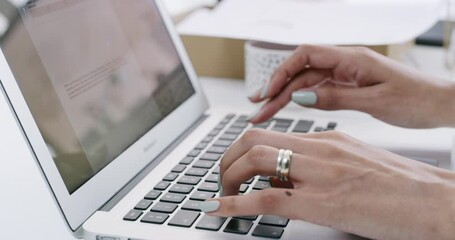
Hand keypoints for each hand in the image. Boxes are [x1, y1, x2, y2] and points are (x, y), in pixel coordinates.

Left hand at [202, 129, 454, 239]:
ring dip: (228, 176)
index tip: (234, 164)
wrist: (436, 201)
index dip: (243, 150)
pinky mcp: (324, 201)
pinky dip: (235, 203)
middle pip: (255, 140)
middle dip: (228, 158)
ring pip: (256, 160)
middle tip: (222, 177)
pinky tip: (217, 208)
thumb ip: (318, 168)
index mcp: (328, 140)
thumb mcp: (354, 164)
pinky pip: (268, 199)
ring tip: (221, 193)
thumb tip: (283, 181)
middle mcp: (321, 149)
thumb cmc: (400, 186)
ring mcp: (321, 173)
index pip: (272, 135)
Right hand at [248, 45, 454, 127]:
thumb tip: (300, 96)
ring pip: (307, 82)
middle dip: (276, 89)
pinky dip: (302, 99)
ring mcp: (346, 74)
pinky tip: (289, 106)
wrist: (441, 103)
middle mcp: (346, 63)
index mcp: (352, 59)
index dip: (282, 71)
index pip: (306, 55)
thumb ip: (335, 97)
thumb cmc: (417, 99)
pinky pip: (319, 90)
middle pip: (302, 71)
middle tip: (257, 109)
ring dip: (284, 96)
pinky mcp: (349, 85)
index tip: (267, 92)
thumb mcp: (374, 102)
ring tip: (263, 112)